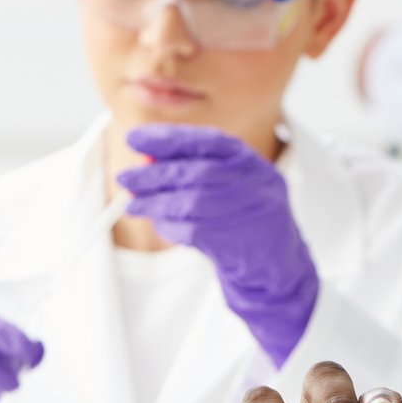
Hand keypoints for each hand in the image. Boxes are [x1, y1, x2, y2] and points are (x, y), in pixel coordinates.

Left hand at [118, 123, 318, 366]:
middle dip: (154, 175)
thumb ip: (192, 169)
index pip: (204, 141)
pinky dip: (170, 227)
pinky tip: (161, 225)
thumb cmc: (243, 218)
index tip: (134, 138)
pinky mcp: (241, 240)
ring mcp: (251, 211)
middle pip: (196, 172)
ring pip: (192, 202)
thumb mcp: (225, 185)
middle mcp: (255, 182)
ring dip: (156, 204)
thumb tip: (145, 160)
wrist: (275, 264)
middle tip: (126, 178)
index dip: (166, 138)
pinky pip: (194, 231)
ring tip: (133, 205)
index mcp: (249, 161)